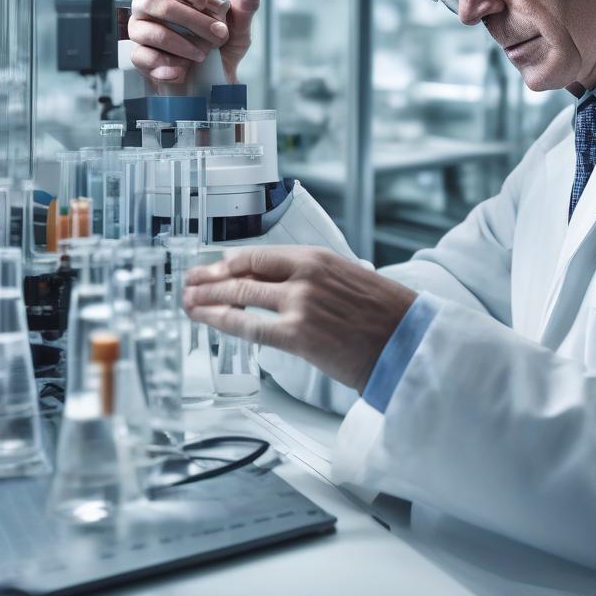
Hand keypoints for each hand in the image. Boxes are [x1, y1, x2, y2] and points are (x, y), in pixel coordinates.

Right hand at [128, 0, 259, 88]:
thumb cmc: (218, 48)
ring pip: (149, 30)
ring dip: (180, 44)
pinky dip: (166, 65)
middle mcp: (150, 5)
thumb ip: (243, 11)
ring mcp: (141, 30)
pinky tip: (182, 70)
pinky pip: (142, 57)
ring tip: (202, 55)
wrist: (211, 82)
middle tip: (217, 35)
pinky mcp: (139, 56)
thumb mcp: (237, 30)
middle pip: (155, 1)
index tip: (206, 3)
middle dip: (191, 19)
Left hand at [183, 246, 416, 392]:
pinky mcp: (297, 335)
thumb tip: (284, 286)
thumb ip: (314, 278)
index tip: (212, 267)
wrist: (407, 340)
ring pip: (240, 298)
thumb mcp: (349, 278)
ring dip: (207, 300)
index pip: (258, 255)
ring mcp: (299, 304)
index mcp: (317, 257)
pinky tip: (207, 322)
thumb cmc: (386, 314)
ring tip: (189, 303)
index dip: (227, 262)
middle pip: (243, 274)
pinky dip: (222, 323)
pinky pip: (249, 327)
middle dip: (209, 279)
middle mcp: (304, 275)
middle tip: (189, 284)